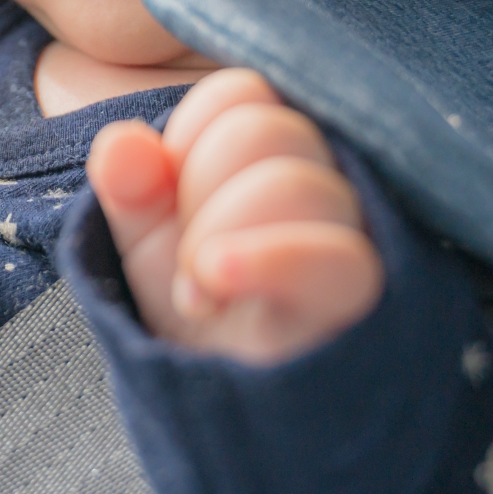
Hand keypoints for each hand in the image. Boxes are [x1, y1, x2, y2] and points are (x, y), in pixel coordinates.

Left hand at [86, 69, 382, 364]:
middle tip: (188, 263)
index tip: (171, 201)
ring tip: (199, 290)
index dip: (190, 143)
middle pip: (267, 130)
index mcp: (278, 148)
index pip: (242, 93)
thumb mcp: (146, 240)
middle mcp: (330, 177)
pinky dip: (266, 261)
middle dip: (203, 196)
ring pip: (299, 184)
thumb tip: (122, 145)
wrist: (232, 400)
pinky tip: (215, 280)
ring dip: (223, 237)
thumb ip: (131, 185)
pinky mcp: (370, 297)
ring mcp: (358, 234)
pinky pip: (339, 258)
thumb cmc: (202, 306)